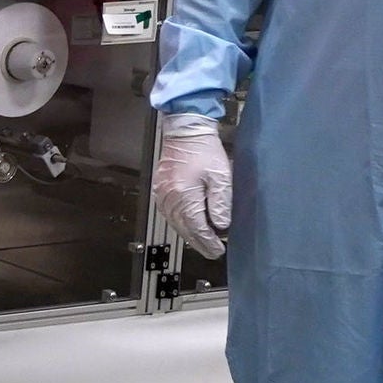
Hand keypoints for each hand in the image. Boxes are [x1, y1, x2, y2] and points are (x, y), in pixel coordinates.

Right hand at [154, 115, 231, 258]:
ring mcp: (163, 196)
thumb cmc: (204, 150)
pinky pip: (170, 215)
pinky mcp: (161, 191)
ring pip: (176, 224)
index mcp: (185, 198)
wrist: (185, 131)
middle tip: (213, 251)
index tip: (218, 251)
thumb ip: (221, 203)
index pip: (197, 229)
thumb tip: (221, 225)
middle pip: (185, 230)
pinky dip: (181, 224)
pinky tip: (190, 225)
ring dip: (190, 235)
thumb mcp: (221, 177)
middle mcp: (170, 200)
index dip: (209, 243)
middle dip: (200, 242)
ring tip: (204, 241)